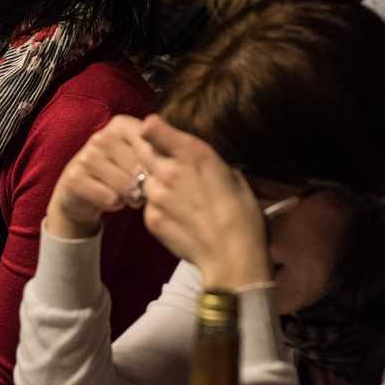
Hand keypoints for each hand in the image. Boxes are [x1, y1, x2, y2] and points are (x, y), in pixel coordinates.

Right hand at [44, 115, 153, 238]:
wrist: (83, 192)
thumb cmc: (121, 172)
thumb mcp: (140, 158)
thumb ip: (158, 152)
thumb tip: (179, 160)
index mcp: (121, 125)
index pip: (150, 143)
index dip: (158, 164)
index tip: (161, 175)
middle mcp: (101, 137)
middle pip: (138, 166)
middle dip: (145, 184)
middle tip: (143, 190)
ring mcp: (85, 156)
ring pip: (124, 183)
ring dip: (130, 196)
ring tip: (128, 196)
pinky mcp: (74, 177)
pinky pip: (107, 196)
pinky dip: (114, 204)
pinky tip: (112, 200)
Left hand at [139, 116, 269, 288]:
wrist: (233, 257)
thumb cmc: (243, 215)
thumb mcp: (231, 174)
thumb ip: (203, 161)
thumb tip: (192, 159)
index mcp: (193, 153)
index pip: (151, 127)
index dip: (153, 130)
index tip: (160, 136)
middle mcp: (169, 170)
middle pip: (141, 150)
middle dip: (150, 154)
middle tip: (169, 167)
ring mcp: (156, 195)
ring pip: (142, 178)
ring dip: (154, 182)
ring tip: (178, 197)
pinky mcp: (150, 218)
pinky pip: (147, 204)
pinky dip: (157, 207)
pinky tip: (179, 217)